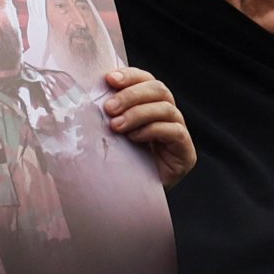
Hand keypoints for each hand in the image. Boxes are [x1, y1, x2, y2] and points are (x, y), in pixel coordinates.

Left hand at [102, 66, 196, 187]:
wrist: (130, 198)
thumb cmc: (117, 162)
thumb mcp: (109, 132)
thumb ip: (107, 112)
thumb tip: (88, 91)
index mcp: (150, 104)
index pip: (146, 80)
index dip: (130, 76)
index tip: (109, 79)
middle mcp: (168, 115)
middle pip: (158, 89)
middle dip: (131, 95)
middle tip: (109, 108)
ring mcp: (179, 132)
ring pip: (165, 108)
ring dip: (137, 114)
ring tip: (116, 126)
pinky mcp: (185, 152)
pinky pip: (174, 131)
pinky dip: (152, 130)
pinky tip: (134, 138)